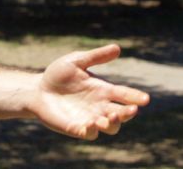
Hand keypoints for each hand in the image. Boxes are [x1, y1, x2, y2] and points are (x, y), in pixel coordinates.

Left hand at [30, 44, 149, 139]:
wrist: (37, 90)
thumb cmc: (58, 74)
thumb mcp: (77, 61)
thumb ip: (96, 56)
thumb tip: (117, 48)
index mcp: (103, 90)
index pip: (124, 95)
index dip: (136, 97)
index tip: (145, 99)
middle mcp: (100, 106)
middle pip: (122, 114)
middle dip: (128, 113)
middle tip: (131, 110)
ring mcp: (89, 118)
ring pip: (110, 127)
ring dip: (112, 124)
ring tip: (107, 117)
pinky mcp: (76, 128)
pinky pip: (89, 134)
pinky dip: (91, 131)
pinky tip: (89, 124)